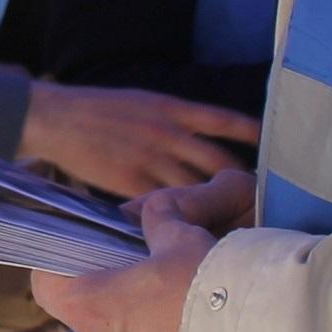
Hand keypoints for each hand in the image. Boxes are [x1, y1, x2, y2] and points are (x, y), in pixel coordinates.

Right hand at [17, 81, 256, 196]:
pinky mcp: (131, 184)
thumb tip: (199, 139)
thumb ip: (172, 120)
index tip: (273, 148)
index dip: (252, 135)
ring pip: (196, 188)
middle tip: (257, 197)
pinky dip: (178, 216)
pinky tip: (189, 228)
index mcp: (171, 109)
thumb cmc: (98, 108)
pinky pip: (164, 204)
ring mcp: (150, 160)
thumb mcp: (142, 102)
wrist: (58, 118)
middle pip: (218, 162)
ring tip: (232, 220)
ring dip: (215, 204)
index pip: (224, 121)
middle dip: (241, 181)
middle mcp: (167, 134)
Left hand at [29, 170, 252, 331]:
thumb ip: (159, 223)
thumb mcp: (184, 238)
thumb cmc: (214, 287)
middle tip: (156, 284)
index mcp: (92, 308)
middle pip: (94, 320)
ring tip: (192, 319)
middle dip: (120, 303)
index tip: (81, 257)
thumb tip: (155, 213)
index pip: (46, 285)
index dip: (59, 266)